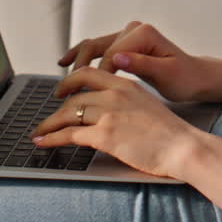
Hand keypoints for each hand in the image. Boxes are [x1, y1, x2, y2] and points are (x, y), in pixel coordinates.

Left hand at [31, 66, 204, 178]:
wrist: (182, 147)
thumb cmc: (171, 133)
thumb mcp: (147, 106)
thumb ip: (127, 103)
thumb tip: (112, 111)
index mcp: (125, 85)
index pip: (88, 74)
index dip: (69, 81)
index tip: (62, 89)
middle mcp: (114, 94)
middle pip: (74, 96)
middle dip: (55, 107)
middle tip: (48, 117)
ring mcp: (108, 113)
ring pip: (67, 114)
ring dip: (49, 124)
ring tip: (39, 133)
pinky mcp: (104, 134)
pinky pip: (69, 134)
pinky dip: (52, 138)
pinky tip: (44, 142)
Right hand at [57, 21, 218, 101]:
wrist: (195, 77)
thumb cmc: (185, 79)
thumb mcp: (167, 75)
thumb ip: (142, 65)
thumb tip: (116, 59)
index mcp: (144, 34)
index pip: (111, 55)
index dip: (98, 77)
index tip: (88, 98)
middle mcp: (133, 29)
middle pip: (97, 46)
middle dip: (79, 68)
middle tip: (65, 91)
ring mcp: (127, 35)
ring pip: (93, 46)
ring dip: (76, 62)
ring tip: (62, 81)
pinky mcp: (124, 43)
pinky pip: (98, 48)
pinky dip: (82, 56)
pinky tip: (66, 63)